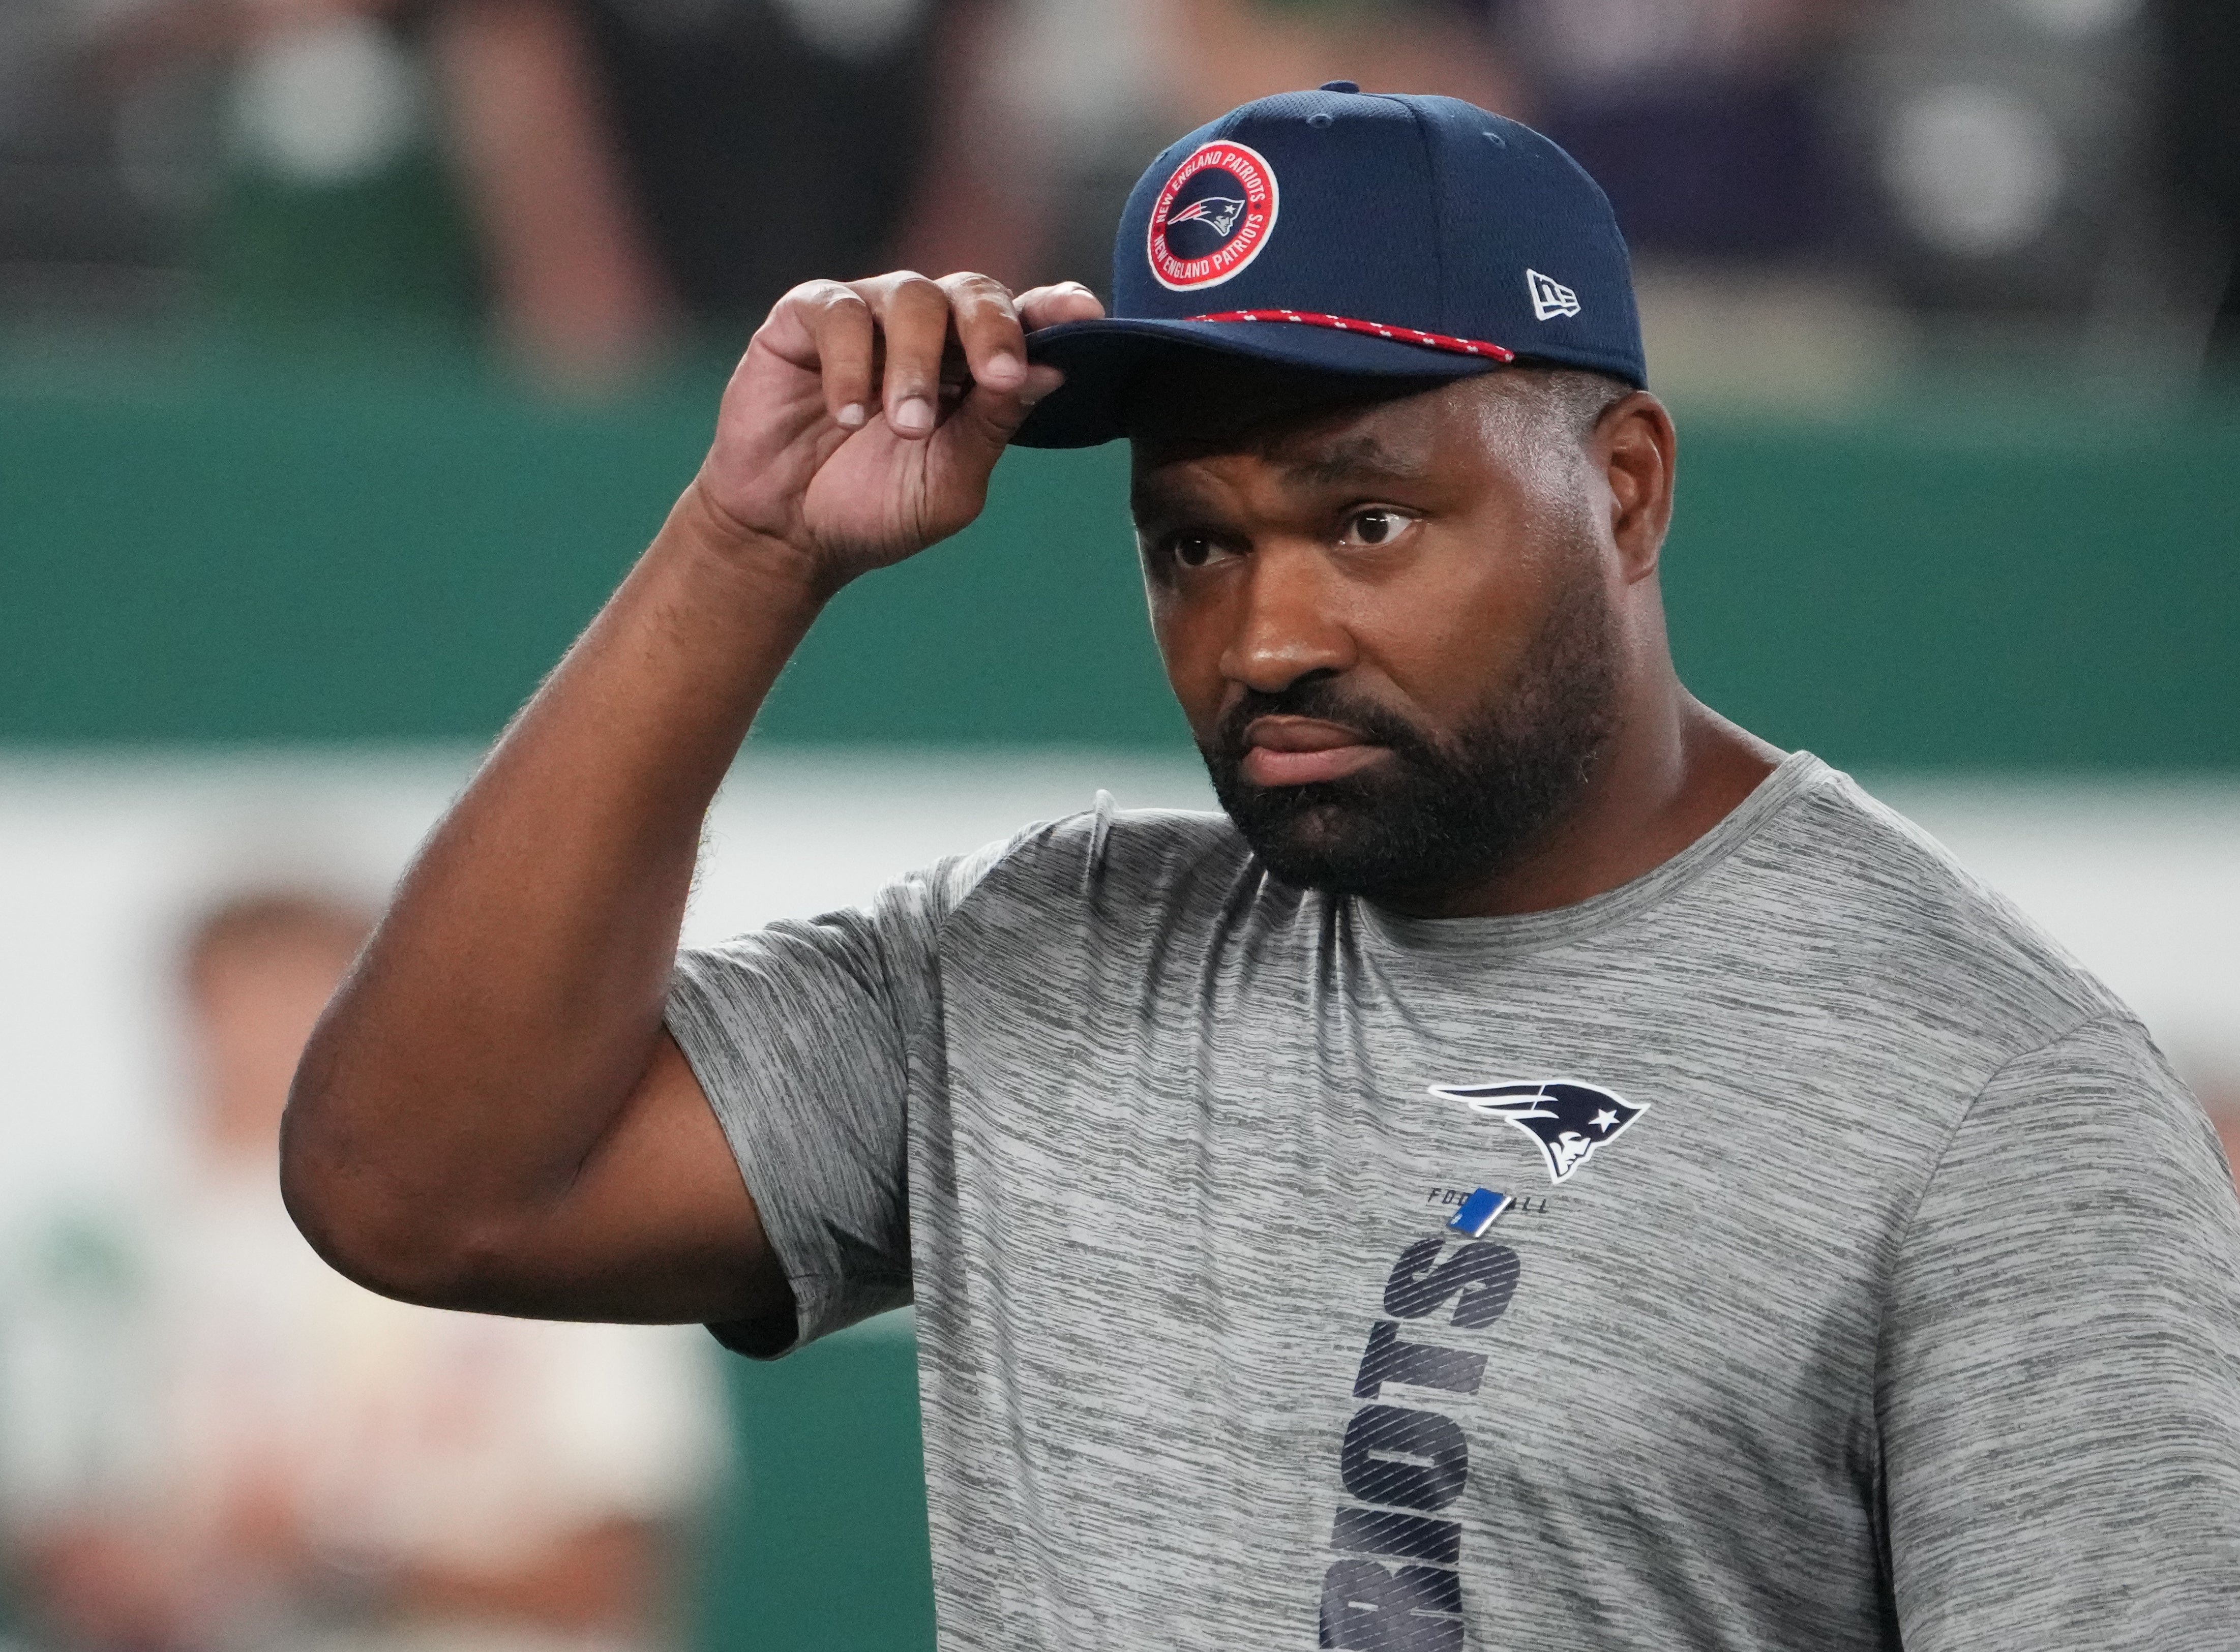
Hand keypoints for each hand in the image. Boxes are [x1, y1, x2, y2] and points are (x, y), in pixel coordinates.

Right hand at [688, 272, 1103, 594]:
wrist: (787, 533)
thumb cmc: (875, 508)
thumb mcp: (948, 481)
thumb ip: (994, 426)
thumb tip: (1051, 371)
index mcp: (976, 365)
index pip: (1027, 317)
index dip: (1058, 307)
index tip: (1084, 316)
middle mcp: (929, 328)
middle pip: (976, 290)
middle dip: (993, 329)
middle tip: (1000, 376)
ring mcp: (868, 315)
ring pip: (912, 296)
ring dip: (916, 364)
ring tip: (906, 426)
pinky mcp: (807, 316)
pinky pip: (840, 312)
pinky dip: (850, 365)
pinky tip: (849, 417)